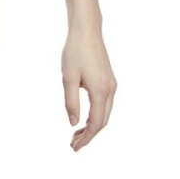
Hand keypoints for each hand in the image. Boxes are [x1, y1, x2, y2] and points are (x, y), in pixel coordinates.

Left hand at [63, 28, 115, 150]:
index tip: (74, 148)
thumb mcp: (68, 78)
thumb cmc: (75, 52)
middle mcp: (110, 90)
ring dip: (92, 126)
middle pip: (102, 121)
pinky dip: (95, 115)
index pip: (96, 123)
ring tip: (76, 134)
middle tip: (73, 144)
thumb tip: (73, 124)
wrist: (87, 31)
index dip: (86, 138)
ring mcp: (111, 85)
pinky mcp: (109, 80)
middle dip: (89, 135)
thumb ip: (71, 103)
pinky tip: (83, 118)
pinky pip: (105, 104)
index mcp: (101, 91)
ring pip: (105, 113)